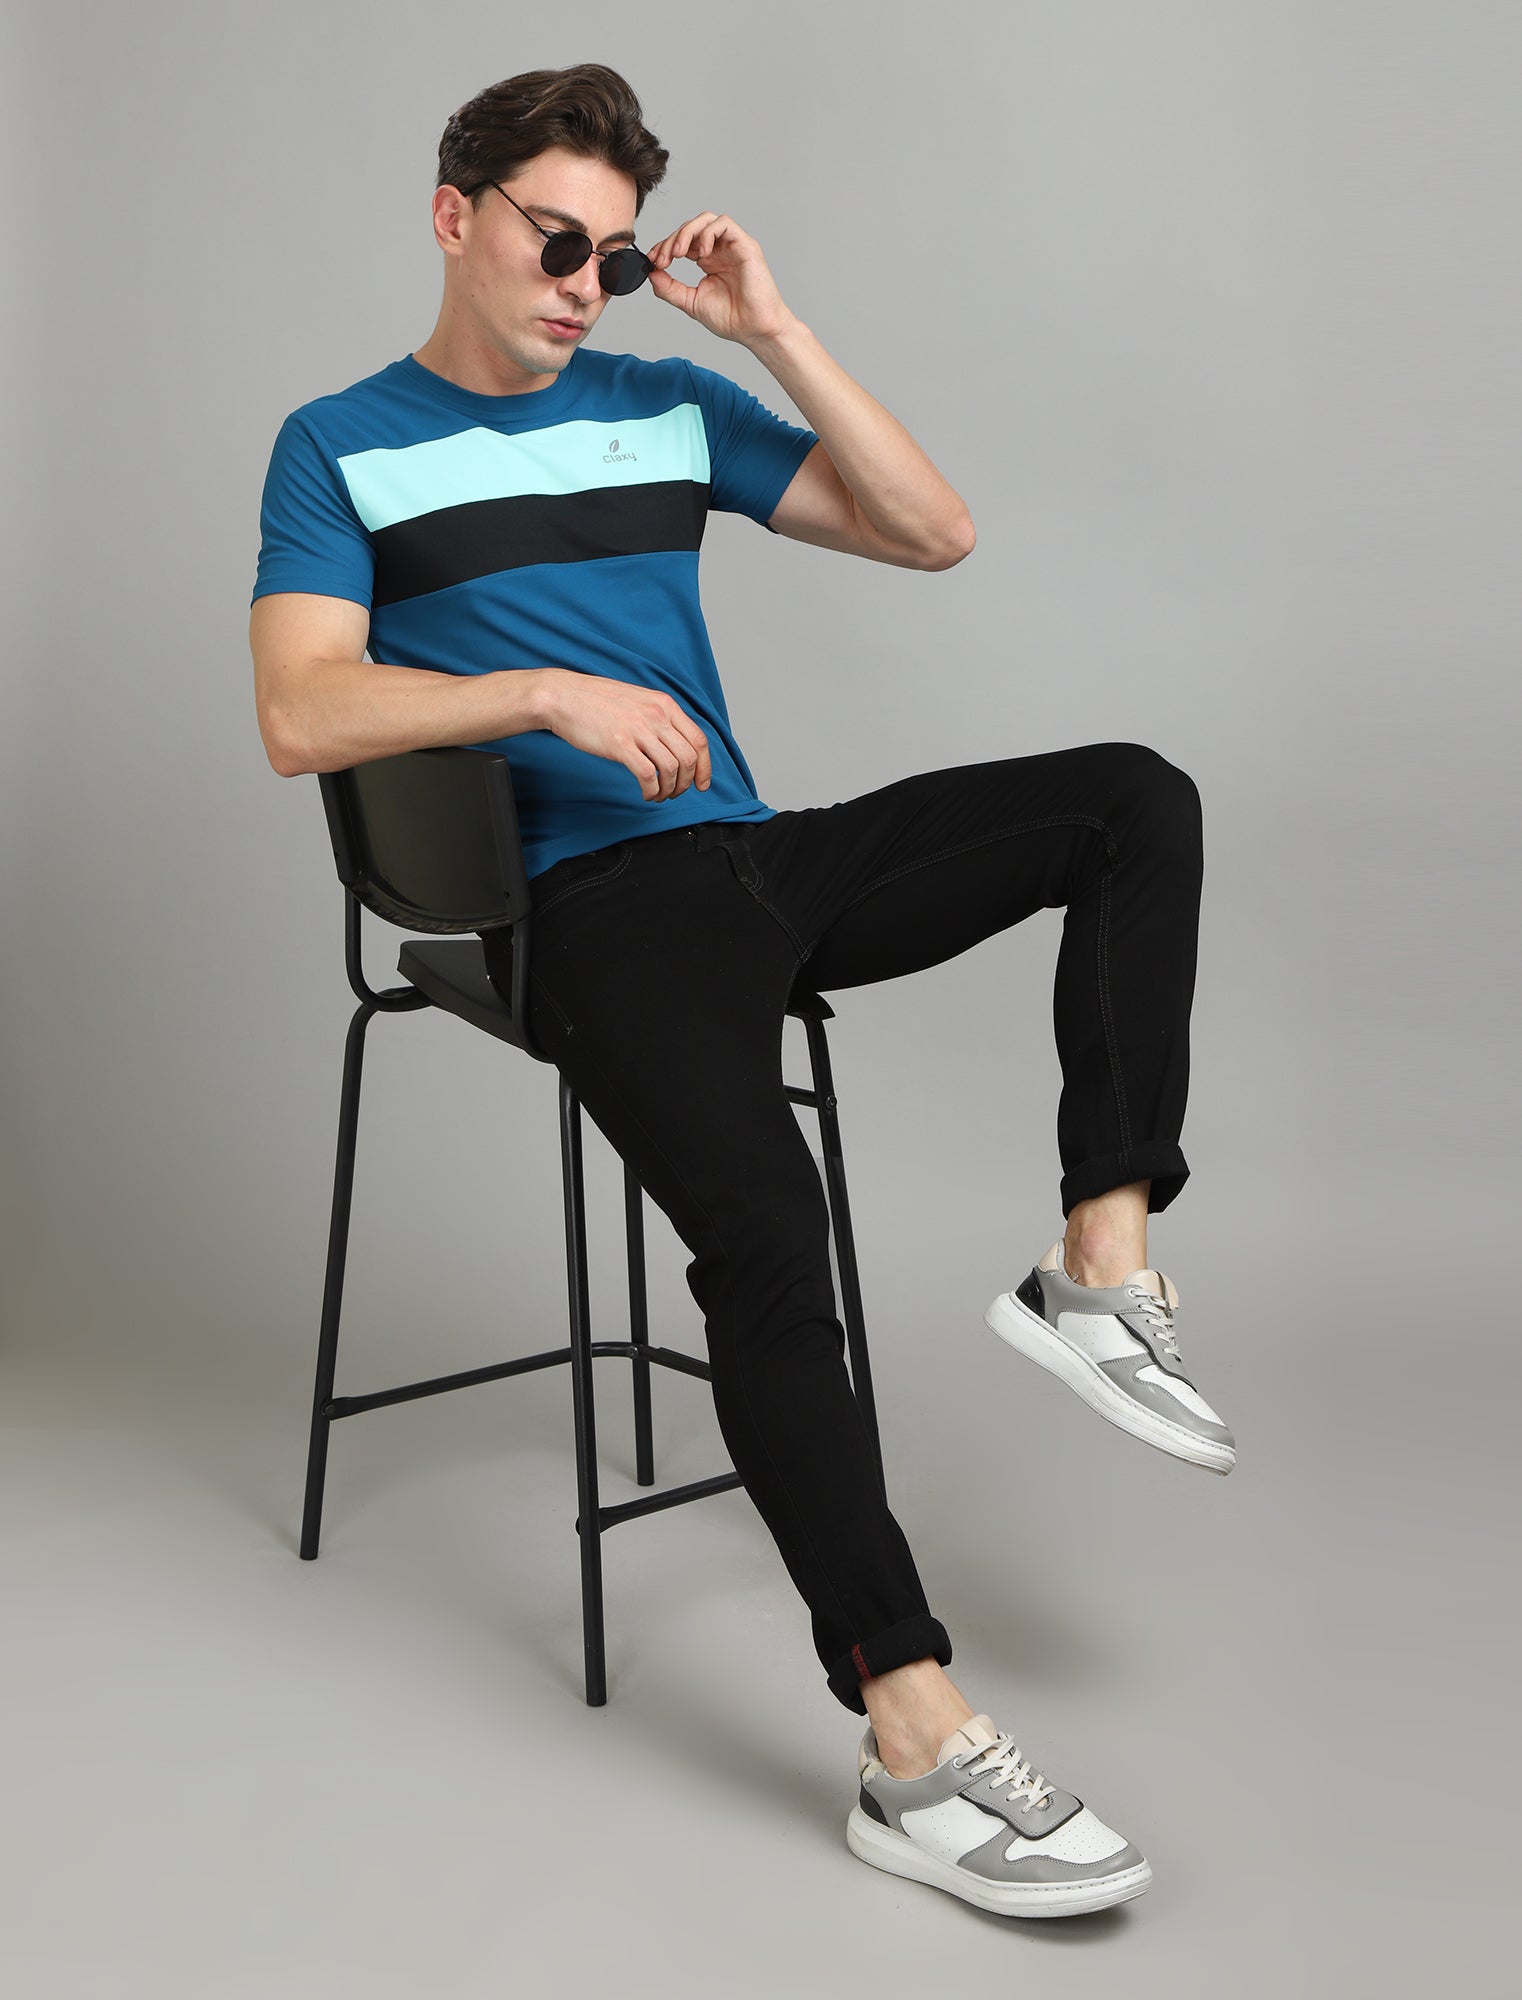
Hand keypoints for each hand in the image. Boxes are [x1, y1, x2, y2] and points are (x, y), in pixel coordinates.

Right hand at [539, 669, 711, 801]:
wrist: (564, 696)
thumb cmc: (597, 702)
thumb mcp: (638, 701)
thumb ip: (659, 719)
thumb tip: (676, 746)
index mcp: (664, 705)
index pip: (699, 740)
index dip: (705, 767)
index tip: (702, 783)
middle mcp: (656, 716)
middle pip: (688, 758)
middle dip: (686, 783)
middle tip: (675, 793)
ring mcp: (638, 729)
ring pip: (671, 769)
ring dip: (669, 790)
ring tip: (658, 795)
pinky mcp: (620, 744)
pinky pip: (648, 776)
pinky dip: (651, 791)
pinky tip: (646, 794)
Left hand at [646, 212, 794, 345]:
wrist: (755, 330)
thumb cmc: (732, 319)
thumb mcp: (691, 302)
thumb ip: (670, 288)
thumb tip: (651, 272)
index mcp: (708, 261)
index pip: (683, 242)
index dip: (665, 246)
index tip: (653, 261)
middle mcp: (720, 250)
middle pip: (691, 227)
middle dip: (672, 240)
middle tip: (663, 259)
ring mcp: (733, 246)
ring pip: (706, 220)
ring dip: (687, 232)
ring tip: (678, 253)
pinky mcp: (745, 245)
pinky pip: (724, 224)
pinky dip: (708, 233)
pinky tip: (700, 253)